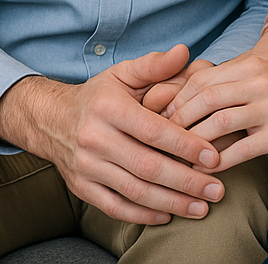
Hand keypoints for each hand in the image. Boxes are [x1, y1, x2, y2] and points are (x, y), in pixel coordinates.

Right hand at [0, 45, 225, 224]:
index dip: (185, 145)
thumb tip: (184, 51)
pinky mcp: (81, 188)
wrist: (51, 119)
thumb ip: (155, 65)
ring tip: (201, 207)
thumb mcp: (123, 73)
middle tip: (216, 189)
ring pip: (134, 191)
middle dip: (185, 181)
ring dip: (171, 202)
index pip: (153, 131)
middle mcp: (95, 139)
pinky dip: (143, 215)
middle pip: (147, 166)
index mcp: (109, 108)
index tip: (213, 157)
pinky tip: (168, 214)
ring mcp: (86, 167)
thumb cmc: (99, 95)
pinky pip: (115, 207)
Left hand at [166, 54, 267, 170]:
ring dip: (194, 143)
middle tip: (163, 140)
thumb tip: (187, 89)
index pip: (203, 78)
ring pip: (219, 122)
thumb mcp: (263, 78)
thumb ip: (232, 80)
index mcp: (253, 64)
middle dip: (179, 120)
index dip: (178, 98)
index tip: (163, 118)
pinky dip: (218, 162)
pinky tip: (206, 171)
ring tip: (179, 158)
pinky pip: (241, 149)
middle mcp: (261, 80)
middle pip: (206, 97)